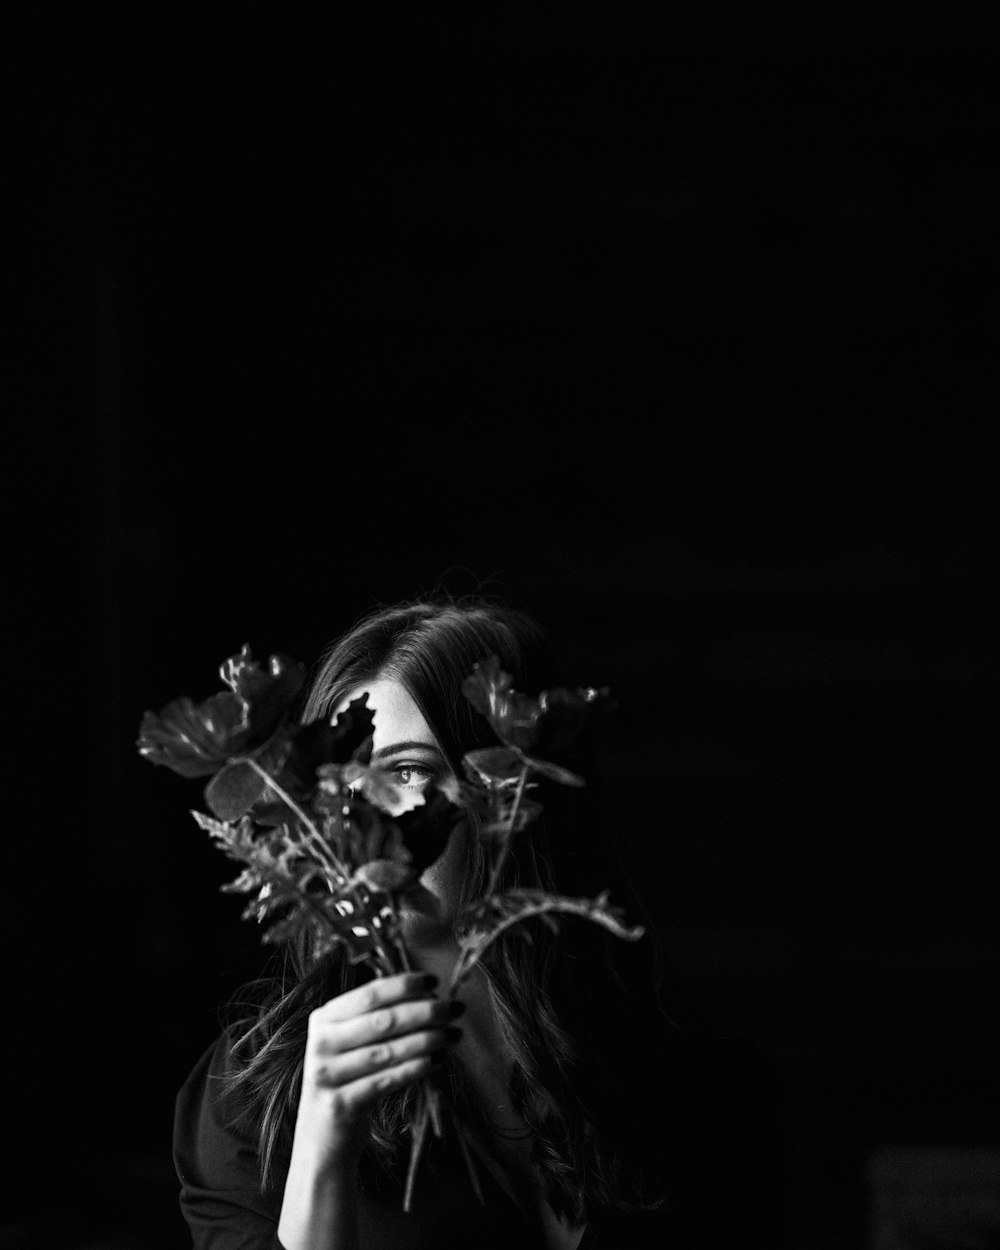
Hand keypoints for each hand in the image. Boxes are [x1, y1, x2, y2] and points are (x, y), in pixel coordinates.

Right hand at [292, 971, 462, 1172]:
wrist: (323, 1140)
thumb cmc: (348, 1081)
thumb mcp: (350, 1044)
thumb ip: (377, 1017)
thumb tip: (427, 994)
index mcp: (324, 1019)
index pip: (370, 994)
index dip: (404, 985)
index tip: (434, 981)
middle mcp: (320, 1043)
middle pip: (382, 1020)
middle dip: (424, 1011)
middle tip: (454, 1008)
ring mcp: (326, 1075)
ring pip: (387, 1051)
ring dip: (426, 1040)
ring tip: (453, 1035)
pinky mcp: (339, 1104)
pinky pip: (385, 1082)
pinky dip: (414, 1070)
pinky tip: (437, 1062)